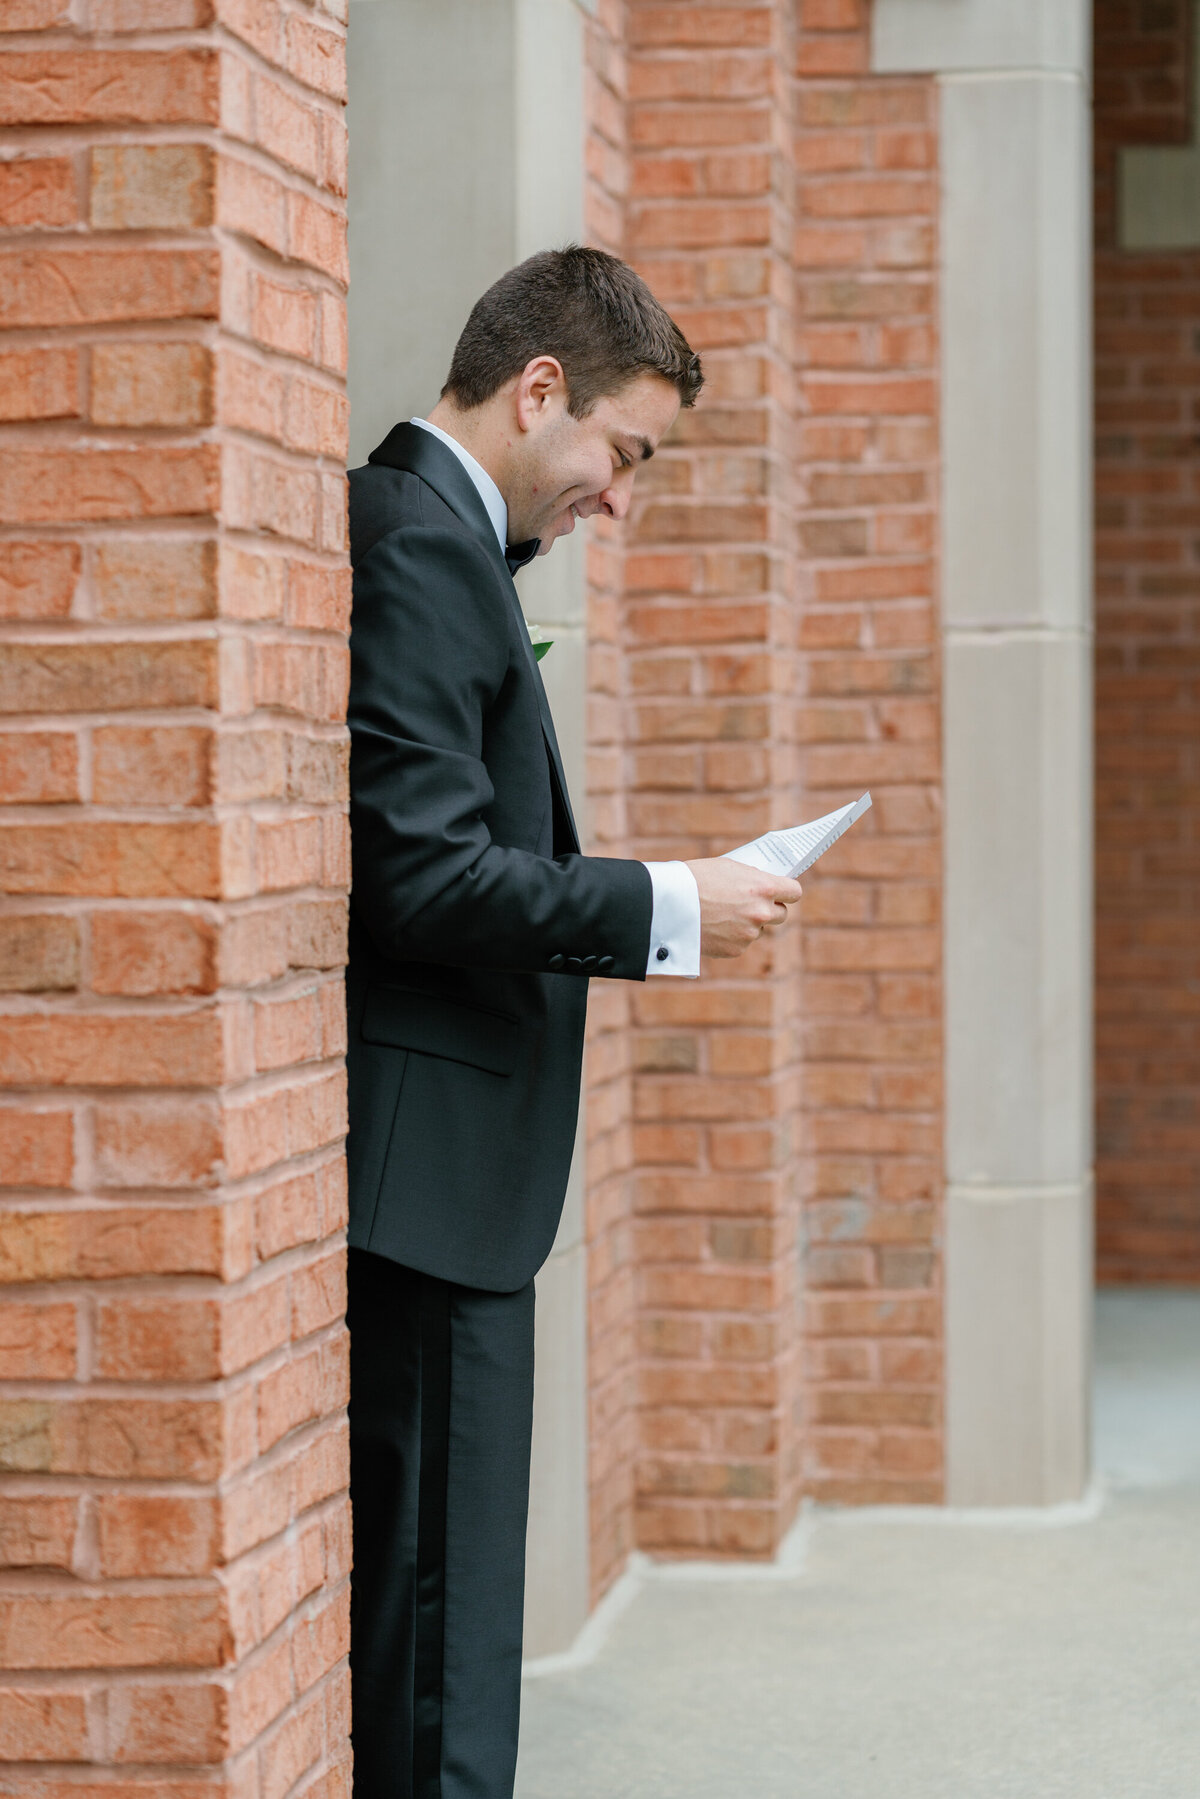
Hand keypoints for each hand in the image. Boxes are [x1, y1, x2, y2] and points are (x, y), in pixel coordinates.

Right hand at [685, 858, 802, 958]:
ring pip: (758, 930)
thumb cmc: (696, 879)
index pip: (794, 892)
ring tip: (722, 914)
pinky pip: (740, 943)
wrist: (668, 904)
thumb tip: (763, 885)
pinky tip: (713, 926)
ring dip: (747, 924)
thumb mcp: (728, 867)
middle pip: (782, 915)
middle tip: (751, 904)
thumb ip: (751, 878)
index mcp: (764, 888)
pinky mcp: (735, 950)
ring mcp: (749, 934)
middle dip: (770, 909)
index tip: (782, 892)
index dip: (787, 892)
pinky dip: (731, 937)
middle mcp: (761, 913)